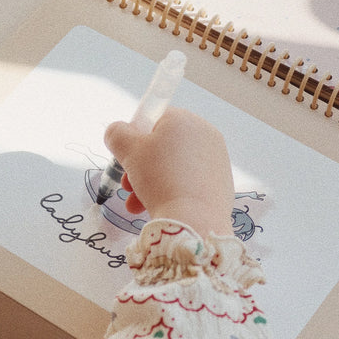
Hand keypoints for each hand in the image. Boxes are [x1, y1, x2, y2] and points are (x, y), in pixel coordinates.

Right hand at [104, 108, 233, 236]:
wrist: (193, 219)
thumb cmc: (159, 179)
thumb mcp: (128, 151)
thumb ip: (117, 134)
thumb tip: (117, 131)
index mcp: (184, 119)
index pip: (154, 119)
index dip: (136, 139)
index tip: (127, 159)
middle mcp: (205, 133)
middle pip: (164, 146)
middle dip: (140, 167)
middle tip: (127, 186)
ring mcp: (217, 159)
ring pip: (174, 167)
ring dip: (150, 183)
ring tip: (136, 204)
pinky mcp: (221, 182)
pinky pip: (189, 182)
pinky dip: (173, 192)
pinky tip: (160, 208)